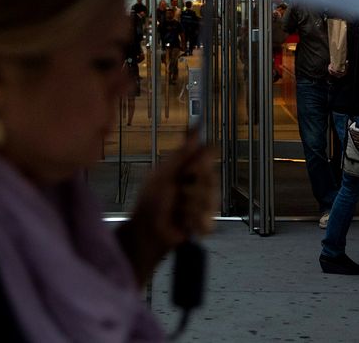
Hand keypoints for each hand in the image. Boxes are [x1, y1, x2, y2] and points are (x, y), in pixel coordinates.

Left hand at [118, 130, 215, 284]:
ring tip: (177, 211)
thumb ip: (182, 153)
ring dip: (190, 207)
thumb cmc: (150, 201)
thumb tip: (194, 128)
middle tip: (177, 194)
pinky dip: (194, 222)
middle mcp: (198, 183)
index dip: (202, 162)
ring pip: (210, 200)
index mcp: (188, 168)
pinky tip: (183, 223)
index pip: (208, 155)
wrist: (147, 231)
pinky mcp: (204, 222)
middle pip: (212, 178)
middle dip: (192, 188)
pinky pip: (209, 219)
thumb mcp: (163, 173)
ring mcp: (203, 203)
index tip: (190, 169)